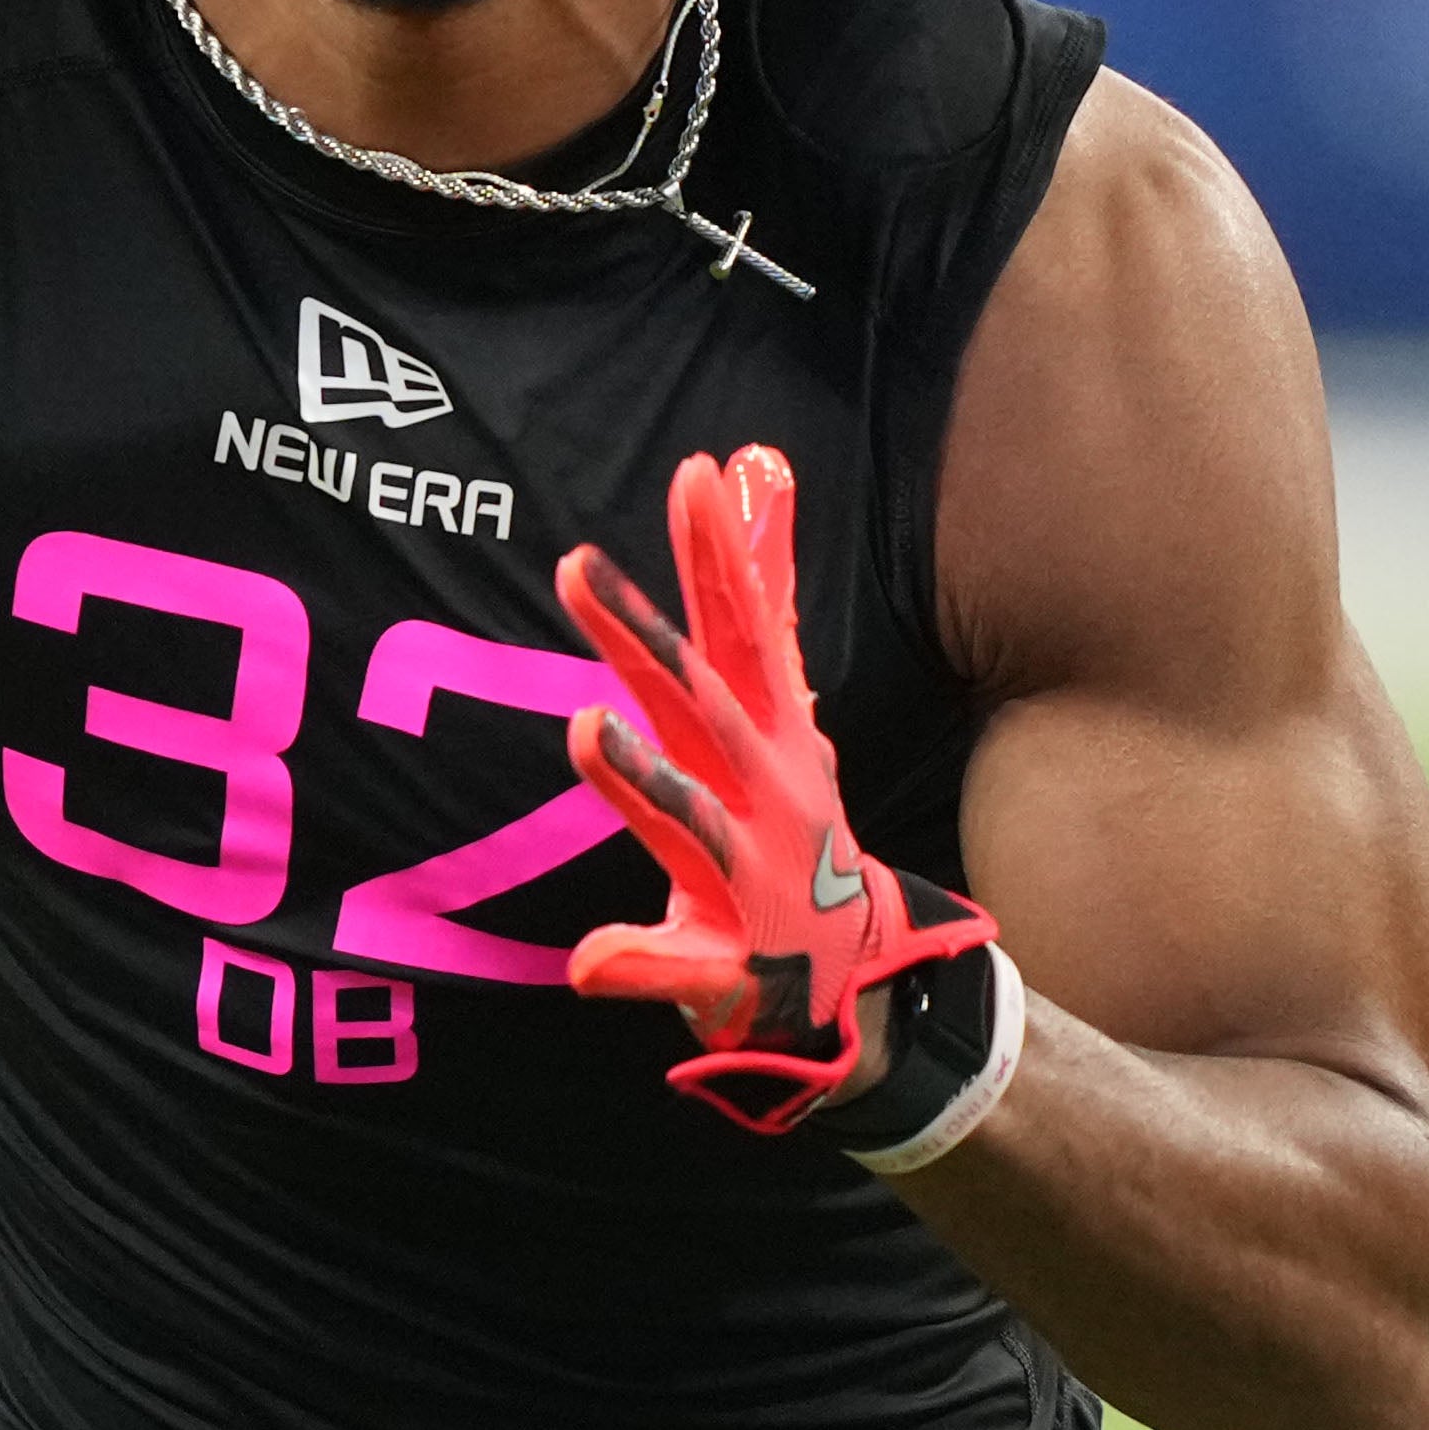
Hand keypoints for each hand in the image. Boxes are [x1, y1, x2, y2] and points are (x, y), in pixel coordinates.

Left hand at [554, 444, 995, 1134]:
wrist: (850, 968)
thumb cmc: (786, 819)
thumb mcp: (778, 700)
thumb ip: (761, 591)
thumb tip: (756, 461)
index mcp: (764, 730)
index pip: (740, 626)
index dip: (718, 553)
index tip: (696, 472)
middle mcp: (761, 791)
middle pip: (700, 702)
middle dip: (646, 635)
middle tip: (577, 564)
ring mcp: (747, 877)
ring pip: (688, 824)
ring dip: (642, 780)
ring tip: (586, 729)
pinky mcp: (727, 962)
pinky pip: (678, 966)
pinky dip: (638, 964)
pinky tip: (589, 962)